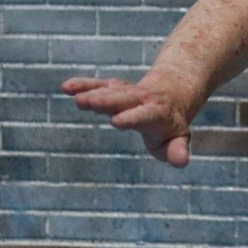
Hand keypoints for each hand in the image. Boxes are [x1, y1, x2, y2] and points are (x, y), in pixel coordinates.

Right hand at [61, 77, 191, 166]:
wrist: (171, 94)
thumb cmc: (170, 125)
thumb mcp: (178, 139)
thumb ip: (177, 150)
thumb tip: (182, 162)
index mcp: (157, 114)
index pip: (144, 116)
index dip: (132, 118)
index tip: (116, 121)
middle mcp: (142, 99)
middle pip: (123, 99)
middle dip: (107, 102)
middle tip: (88, 103)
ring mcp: (127, 92)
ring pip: (109, 92)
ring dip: (92, 94)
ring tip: (76, 98)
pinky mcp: (113, 88)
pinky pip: (97, 85)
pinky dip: (83, 85)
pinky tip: (66, 87)